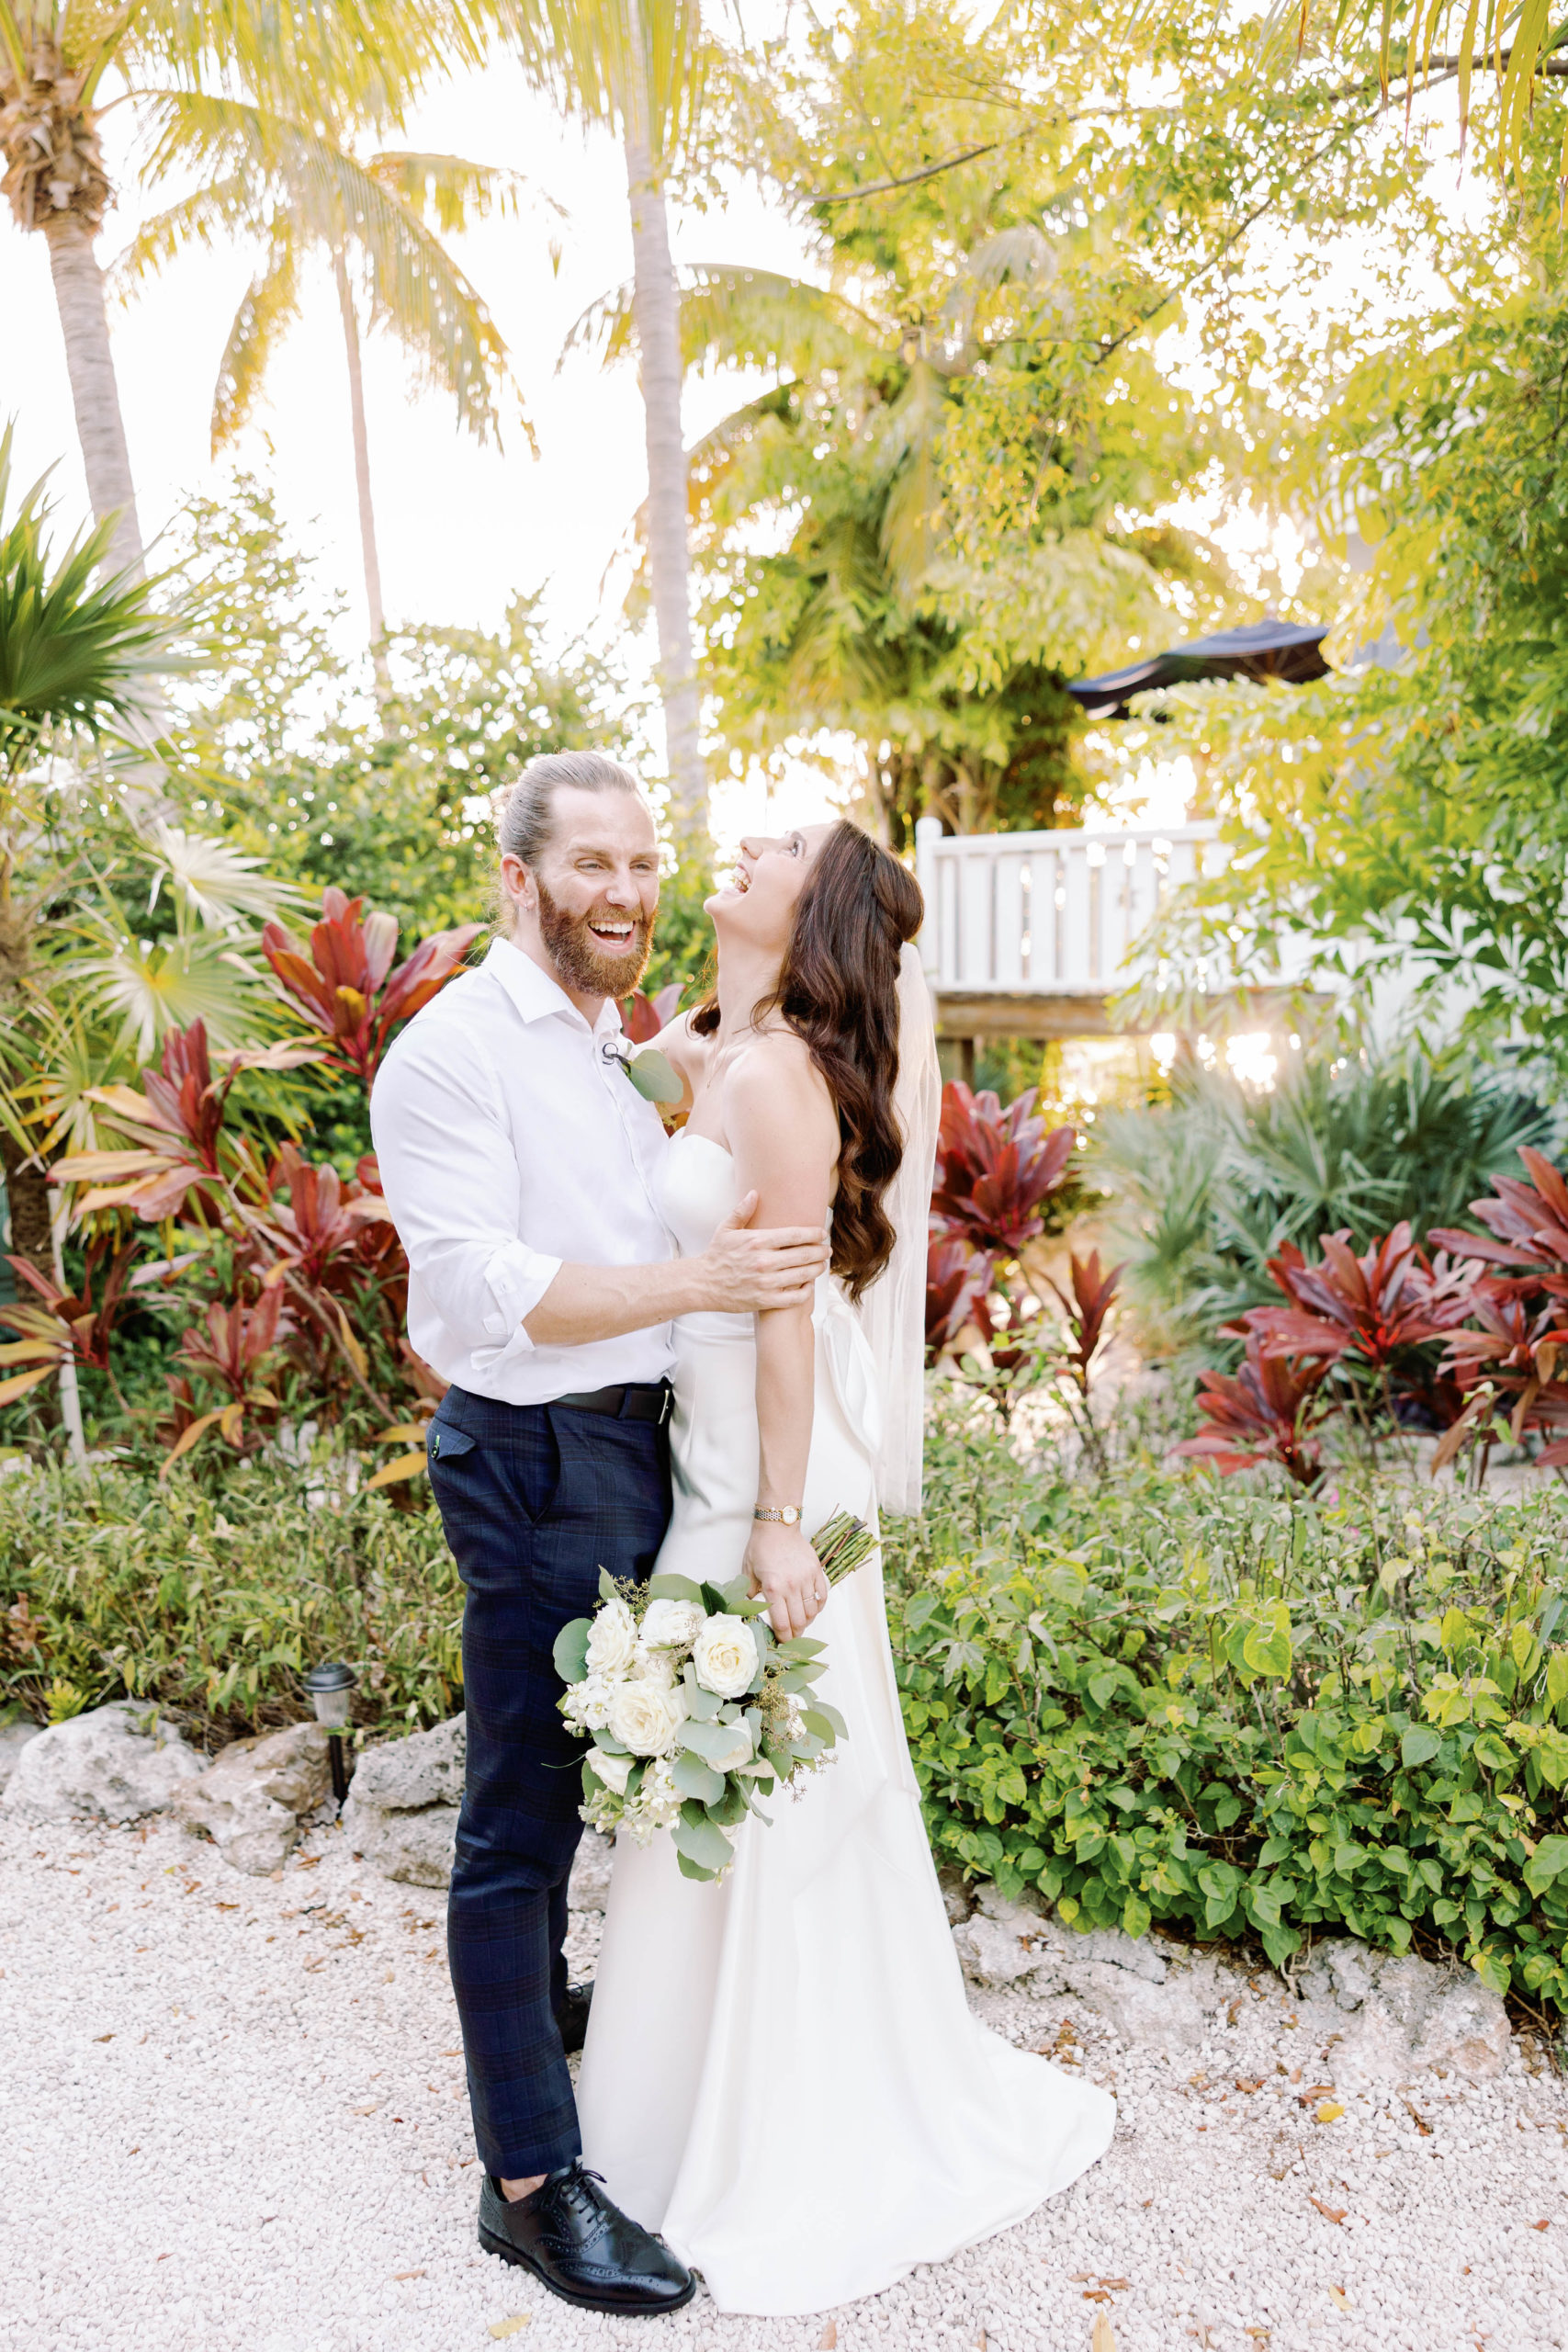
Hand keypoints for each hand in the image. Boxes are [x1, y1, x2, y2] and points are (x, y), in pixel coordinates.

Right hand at [696, 1192, 828, 1313]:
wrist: (703, 1285)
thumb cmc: (716, 1255)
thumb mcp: (726, 1229)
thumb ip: (742, 1211)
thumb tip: (755, 1193)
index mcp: (757, 1241)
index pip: (795, 1235)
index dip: (813, 1234)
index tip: (822, 1234)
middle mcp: (764, 1261)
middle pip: (804, 1254)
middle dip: (821, 1252)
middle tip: (827, 1250)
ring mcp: (766, 1283)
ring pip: (803, 1275)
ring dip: (817, 1269)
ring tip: (822, 1265)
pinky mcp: (765, 1300)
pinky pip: (794, 1297)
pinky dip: (806, 1291)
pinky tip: (808, 1285)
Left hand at [743, 1519, 827, 1639]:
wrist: (778, 1526)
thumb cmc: (761, 1548)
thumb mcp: (748, 1572)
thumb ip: (749, 1594)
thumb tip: (751, 1611)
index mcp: (773, 1588)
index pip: (782, 1623)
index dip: (783, 1637)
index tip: (781, 1641)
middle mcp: (791, 1586)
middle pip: (798, 1621)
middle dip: (795, 1634)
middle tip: (792, 1637)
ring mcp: (806, 1578)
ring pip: (812, 1611)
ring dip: (807, 1622)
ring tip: (801, 1624)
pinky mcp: (816, 1571)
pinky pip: (822, 1596)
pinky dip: (818, 1607)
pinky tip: (812, 1609)